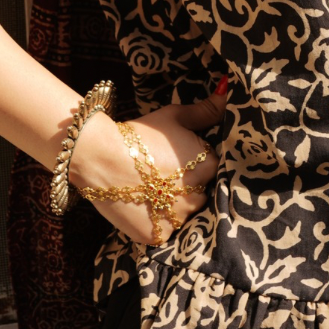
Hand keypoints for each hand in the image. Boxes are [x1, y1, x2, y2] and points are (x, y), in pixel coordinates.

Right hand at [70, 77, 229, 245]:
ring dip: (172, 206)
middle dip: (185, 187)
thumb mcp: (174, 117)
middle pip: (199, 193)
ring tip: (150, 190)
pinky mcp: (157, 236)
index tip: (175, 159)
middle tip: (160, 175)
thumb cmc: (140, 133)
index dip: (192, 164)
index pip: (210, 169)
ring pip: (182, 214)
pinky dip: (154, 222)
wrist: (100, 156)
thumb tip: (227, 92)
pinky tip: (141, 205)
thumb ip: (205, 111)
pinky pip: (162, 231)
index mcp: (208, 166)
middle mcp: (198, 195)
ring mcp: (178, 218)